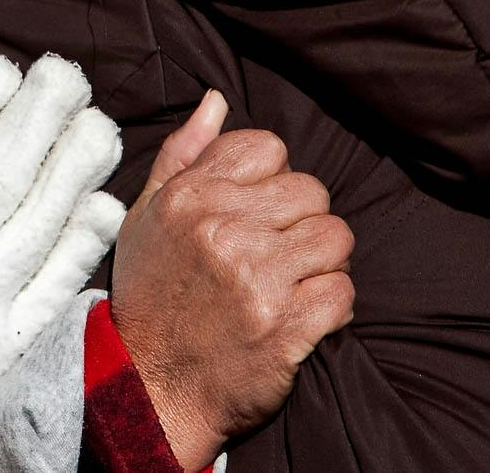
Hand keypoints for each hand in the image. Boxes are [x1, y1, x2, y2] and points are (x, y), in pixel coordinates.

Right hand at [111, 91, 355, 468]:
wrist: (150, 389)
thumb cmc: (152, 297)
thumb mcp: (146, 217)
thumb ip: (183, 154)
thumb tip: (217, 99)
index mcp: (189, 197)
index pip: (269, 148)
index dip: (270, 180)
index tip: (255, 214)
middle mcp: (222, 231)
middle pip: (311, 191)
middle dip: (302, 222)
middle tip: (278, 255)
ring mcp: (256, 281)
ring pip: (335, 238)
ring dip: (323, 263)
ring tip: (293, 283)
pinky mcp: (285, 329)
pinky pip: (343, 292)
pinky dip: (332, 307)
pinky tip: (304, 316)